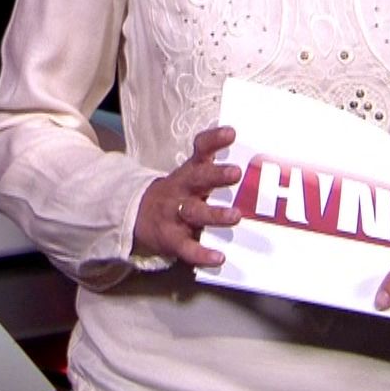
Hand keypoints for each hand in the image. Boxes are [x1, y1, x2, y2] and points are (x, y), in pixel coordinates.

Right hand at [133, 126, 241, 268]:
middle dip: (216, 175)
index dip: (214, 141)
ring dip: (215, 214)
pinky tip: (218, 257)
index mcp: (188, 173)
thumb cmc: (177, 195)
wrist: (136, 215)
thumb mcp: (190, 177)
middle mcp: (181, 190)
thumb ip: (214, 168)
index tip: (231, 133)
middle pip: (197, 179)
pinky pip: (186, 247)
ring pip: (194, 212)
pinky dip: (201, 253)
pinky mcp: (171, 239)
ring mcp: (174, 214)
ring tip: (235, 215)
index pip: (200, 151)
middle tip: (236, 173)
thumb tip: (252, 158)